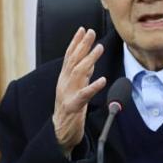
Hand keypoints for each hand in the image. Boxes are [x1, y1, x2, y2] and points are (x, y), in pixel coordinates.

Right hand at [52, 27, 105, 155]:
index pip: (69, 56)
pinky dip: (93, 86)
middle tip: (91, 32)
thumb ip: (83, 76)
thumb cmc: (70, 110)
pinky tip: (102, 80)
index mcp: (65, 79)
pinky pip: (84, 95)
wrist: (60, 133)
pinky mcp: (73, 106)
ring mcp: (67, 94)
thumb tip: (91, 62)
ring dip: (89, 60)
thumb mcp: (77, 89)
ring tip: (99, 48)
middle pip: (73, 61)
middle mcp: (64, 83)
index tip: (83, 29)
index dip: (76, 42)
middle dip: (82, 45)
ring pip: (78, 73)